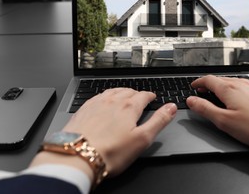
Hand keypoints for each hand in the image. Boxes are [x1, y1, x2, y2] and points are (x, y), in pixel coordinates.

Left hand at [32, 88, 176, 179]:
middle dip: (136, 94)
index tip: (152, 97)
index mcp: (128, 107)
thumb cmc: (110, 152)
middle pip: (128, 91)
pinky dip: (105, 96)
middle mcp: (112, 101)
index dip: (150, 96)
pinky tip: (104, 101)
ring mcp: (96, 104)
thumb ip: (159, 121)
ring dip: (121, 92)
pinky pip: (97, 96)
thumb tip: (171, 107)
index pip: (143, 95)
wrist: (77, 156)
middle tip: (140, 98)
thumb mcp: (142, 139)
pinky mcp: (83, 110)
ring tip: (124, 96)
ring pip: (112, 91)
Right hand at [187, 75, 248, 147]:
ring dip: (221, 86)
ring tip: (216, 93)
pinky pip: (243, 86)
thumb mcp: (224, 121)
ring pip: (232, 82)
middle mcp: (242, 84)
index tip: (193, 86)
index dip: (198, 82)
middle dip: (208, 84)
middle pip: (220, 79)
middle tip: (201, 89)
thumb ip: (205, 109)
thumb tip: (191, 101)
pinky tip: (236, 98)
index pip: (208, 80)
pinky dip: (233, 89)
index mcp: (230, 89)